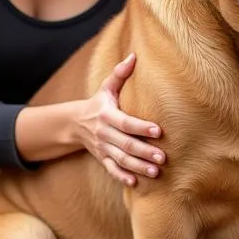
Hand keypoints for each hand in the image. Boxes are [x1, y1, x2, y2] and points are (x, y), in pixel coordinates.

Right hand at [78, 53, 164, 185]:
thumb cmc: (99, 102)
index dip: (141, 127)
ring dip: (138, 167)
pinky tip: (135, 183)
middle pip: (126, 144)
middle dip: (144, 152)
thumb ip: (120, 73)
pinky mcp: (102, 159)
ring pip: (121, 160)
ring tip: (156, 172)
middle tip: (163, 157)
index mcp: (107, 115)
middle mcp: (104, 134)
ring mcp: (103, 148)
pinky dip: (122, 177)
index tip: (158, 130)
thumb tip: (134, 55)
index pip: (126, 122)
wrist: (75, 123)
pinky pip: (111, 170)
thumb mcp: (107, 87)